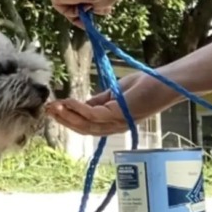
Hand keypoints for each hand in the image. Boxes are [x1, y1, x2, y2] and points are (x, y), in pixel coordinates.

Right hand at [44, 73, 171, 135]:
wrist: (165, 82)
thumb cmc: (144, 85)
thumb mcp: (114, 93)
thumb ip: (97, 101)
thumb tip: (79, 105)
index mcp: (112, 123)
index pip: (84, 125)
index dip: (66, 119)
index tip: (51, 109)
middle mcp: (114, 127)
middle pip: (82, 129)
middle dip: (62, 120)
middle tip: (46, 110)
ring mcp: (117, 122)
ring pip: (85, 125)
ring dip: (66, 117)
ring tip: (52, 107)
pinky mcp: (119, 114)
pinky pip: (93, 114)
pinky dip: (77, 108)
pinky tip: (67, 100)